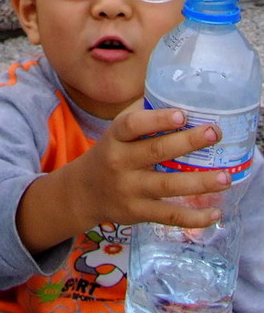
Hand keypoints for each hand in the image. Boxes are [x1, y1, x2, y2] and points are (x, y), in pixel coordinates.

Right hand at [76, 103, 230, 229]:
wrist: (85, 192)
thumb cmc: (110, 153)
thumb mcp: (116, 132)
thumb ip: (142, 115)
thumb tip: (177, 95)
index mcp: (115, 137)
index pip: (131, 125)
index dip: (157, 120)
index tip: (182, 115)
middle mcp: (120, 162)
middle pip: (156, 151)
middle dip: (188, 142)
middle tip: (214, 133)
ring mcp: (130, 189)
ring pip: (167, 185)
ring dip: (200, 182)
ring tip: (226, 177)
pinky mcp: (138, 212)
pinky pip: (169, 215)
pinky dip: (194, 217)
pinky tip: (215, 212)